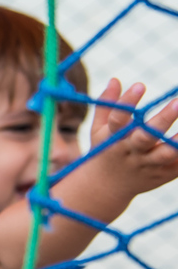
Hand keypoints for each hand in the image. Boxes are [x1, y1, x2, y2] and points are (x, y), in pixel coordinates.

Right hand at [86, 79, 177, 196]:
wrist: (105, 189)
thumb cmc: (105, 152)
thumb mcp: (99, 131)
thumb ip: (107, 106)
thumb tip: (115, 79)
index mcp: (113, 140)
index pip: (117, 120)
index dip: (126, 103)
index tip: (140, 84)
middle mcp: (130, 153)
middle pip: (146, 137)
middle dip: (163, 119)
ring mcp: (147, 166)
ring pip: (166, 153)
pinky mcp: (162, 174)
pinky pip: (177, 164)